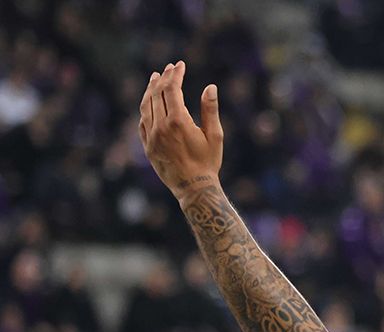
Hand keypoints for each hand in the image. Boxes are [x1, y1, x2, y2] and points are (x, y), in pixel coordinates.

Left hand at [139, 61, 223, 201]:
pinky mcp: (147, 146)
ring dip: (150, 90)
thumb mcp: (215, 136)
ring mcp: (151, 137)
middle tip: (169, 68)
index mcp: (178, 122)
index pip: (172, 89)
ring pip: (146, 106)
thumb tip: (210, 87)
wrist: (194, 188)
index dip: (175, 75)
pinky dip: (145, 108)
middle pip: (157, 94)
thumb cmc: (208, 162)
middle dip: (163, 78)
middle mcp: (161, 127)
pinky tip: (149, 103)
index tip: (180, 65)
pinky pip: (142, 122)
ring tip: (154, 78)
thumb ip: (210, 110)